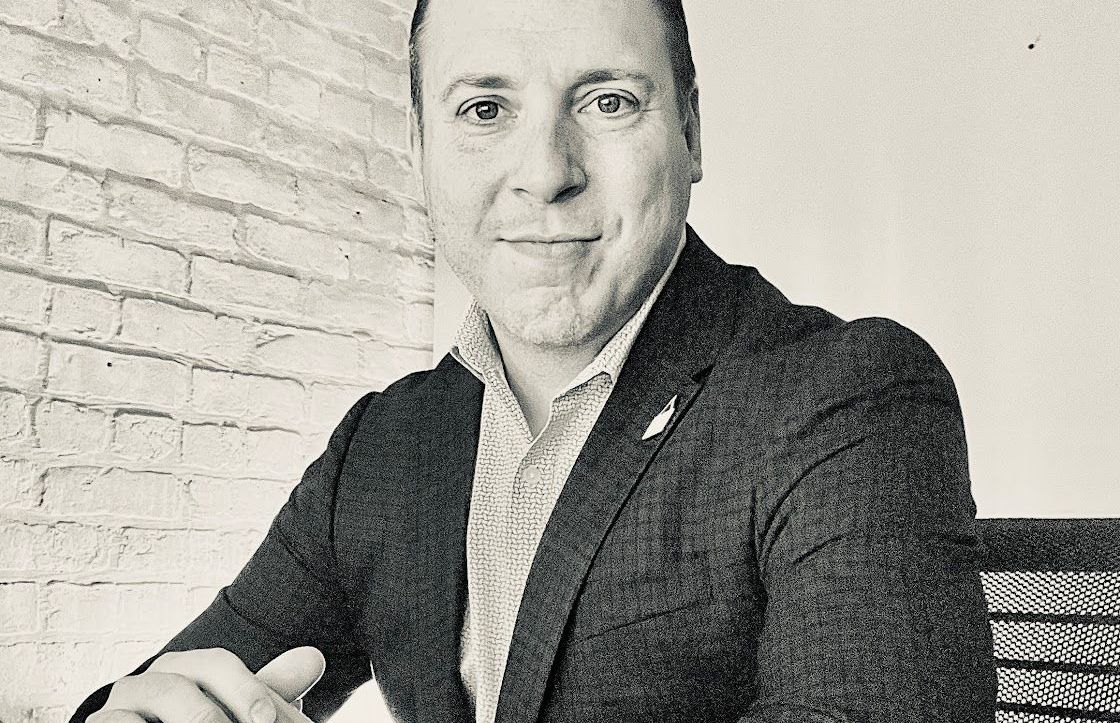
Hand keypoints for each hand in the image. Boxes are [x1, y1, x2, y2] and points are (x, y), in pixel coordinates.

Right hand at [90, 647, 325, 722]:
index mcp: (186, 668)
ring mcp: (118, 708)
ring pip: (148, 701)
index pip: (216, 666)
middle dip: (209, 716)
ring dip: (185, 721)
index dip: (244, 690)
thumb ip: (266, 693)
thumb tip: (314, 657)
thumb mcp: (236, 716)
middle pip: (178, 686)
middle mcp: (149, 681)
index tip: (266, 722)